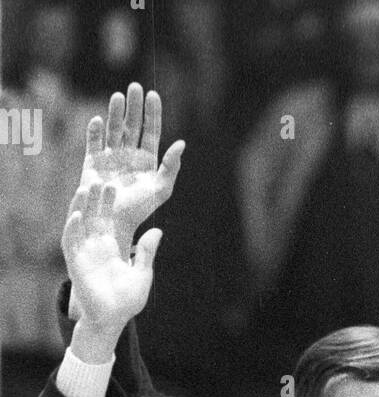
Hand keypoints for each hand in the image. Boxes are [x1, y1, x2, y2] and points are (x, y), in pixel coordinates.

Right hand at [62, 183, 161, 361]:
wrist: (112, 319)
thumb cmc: (127, 300)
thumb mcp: (143, 273)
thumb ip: (147, 252)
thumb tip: (158, 231)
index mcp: (110, 247)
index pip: (108, 219)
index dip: (110, 203)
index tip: (116, 185)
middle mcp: (94, 246)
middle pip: (93, 216)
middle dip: (96, 199)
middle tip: (102, 179)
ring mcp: (83, 253)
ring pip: (79, 224)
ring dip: (81, 206)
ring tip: (85, 188)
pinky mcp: (74, 262)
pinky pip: (71, 241)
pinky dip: (73, 228)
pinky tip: (78, 215)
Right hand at [75, 84, 183, 259]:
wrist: (116, 223)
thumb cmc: (141, 209)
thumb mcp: (161, 189)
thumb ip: (172, 167)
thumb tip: (182, 144)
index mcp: (147, 159)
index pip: (151, 130)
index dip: (152, 113)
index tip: (153, 94)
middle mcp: (129, 154)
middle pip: (132, 124)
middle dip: (134, 106)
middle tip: (135, 87)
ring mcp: (110, 156)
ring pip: (114, 128)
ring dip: (115, 112)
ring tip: (118, 96)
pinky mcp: (92, 161)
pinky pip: (93, 142)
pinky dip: (94, 131)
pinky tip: (98, 120)